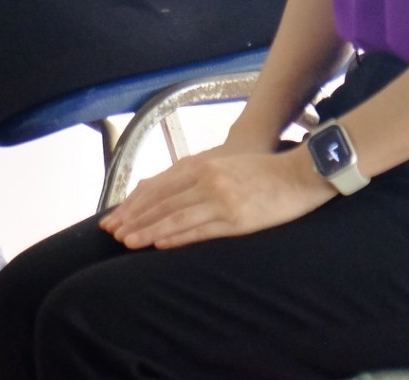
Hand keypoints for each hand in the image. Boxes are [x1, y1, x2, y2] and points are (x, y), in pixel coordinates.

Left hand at [99, 147, 333, 250]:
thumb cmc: (259, 170)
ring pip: (175, 217)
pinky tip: (161, 244)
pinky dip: (178, 237)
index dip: (134, 203)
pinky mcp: (236, 218)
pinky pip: (201, 230)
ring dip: (149, 231)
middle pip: (161, 202)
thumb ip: (195, 175)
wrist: (297, 173)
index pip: (158, 187)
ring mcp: (220, 199)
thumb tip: (165, 189)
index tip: (115, 216)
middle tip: (112, 233)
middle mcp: (205, 181)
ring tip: (128, 242)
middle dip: (134, 218)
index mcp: (200, 167)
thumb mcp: (222, 165)